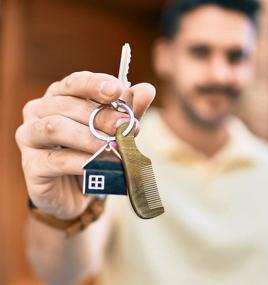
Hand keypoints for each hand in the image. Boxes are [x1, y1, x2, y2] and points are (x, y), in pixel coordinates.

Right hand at [15, 71, 154, 219]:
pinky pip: (57, 160)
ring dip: (90, 138)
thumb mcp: (114, 129)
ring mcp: (29, 137)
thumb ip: (128, 110)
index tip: (117, 90)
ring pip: (56, 127)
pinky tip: (100, 166)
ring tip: (115, 148)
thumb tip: (147, 90)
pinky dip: (82, 162)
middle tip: (125, 127)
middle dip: (101, 117)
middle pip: (68, 106)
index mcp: (59, 97)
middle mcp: (39, 111)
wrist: (76, 189)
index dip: (95, 84)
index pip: (75, 82)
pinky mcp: (31, 165)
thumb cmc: (92, 151)